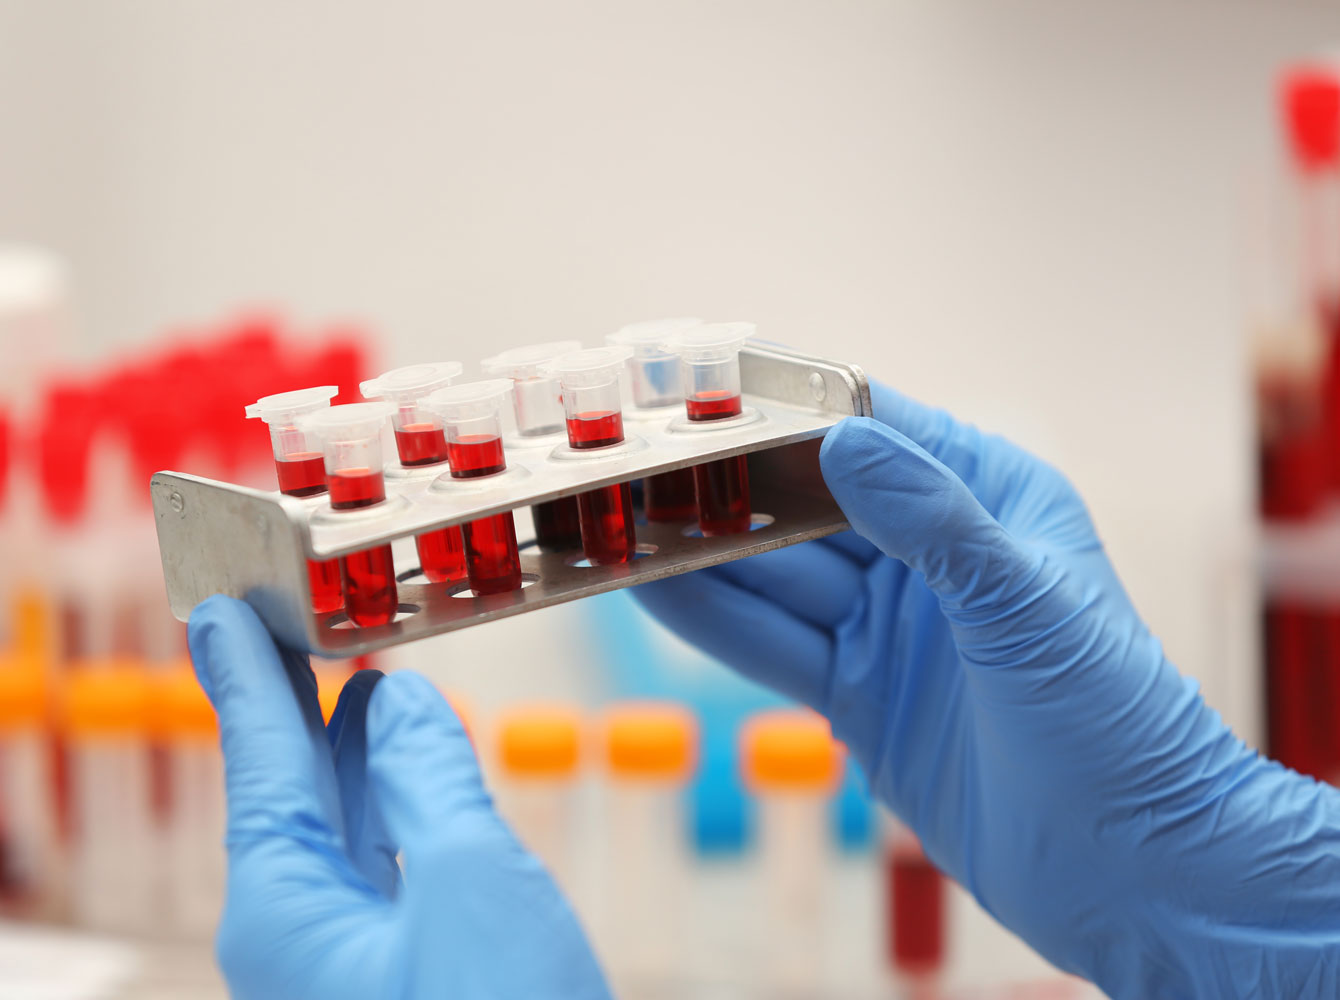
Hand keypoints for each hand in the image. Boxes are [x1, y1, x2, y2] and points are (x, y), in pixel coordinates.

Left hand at [187, 595, 609, 999]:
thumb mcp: (472, 885)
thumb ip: (429, 780)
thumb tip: (397, 704)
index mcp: (283, 910)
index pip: (261, 760)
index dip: (243, 674)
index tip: (219, 612)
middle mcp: (296, 937)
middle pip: (290, 790)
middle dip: (295, 704)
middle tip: (287, 623)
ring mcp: (344, 967)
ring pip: (340, 830)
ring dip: (352, 752)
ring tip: (354, 676)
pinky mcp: (396, 981)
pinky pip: (378, 871)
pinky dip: (393, 807)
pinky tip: (409, 770)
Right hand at [635, 382, 1339, 996]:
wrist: (1131, 868)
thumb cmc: (1117, 723)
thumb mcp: (1025, 604)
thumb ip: (932, 521)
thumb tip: (844, 440)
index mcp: (990, 498)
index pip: (876, 427)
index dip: (793, 407)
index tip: (712, 387)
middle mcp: (932, 554)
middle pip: (810, 502)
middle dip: (732, 486)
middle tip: (647, 463)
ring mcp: (891, 627)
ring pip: (779, 577)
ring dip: (707, 555)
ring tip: (627, 524)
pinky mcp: (860, 694)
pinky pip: (774, 646)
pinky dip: (716, 622)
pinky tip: (656, 594)